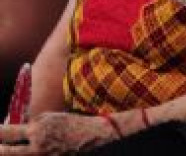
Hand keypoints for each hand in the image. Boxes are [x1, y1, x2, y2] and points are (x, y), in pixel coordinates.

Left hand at [0, 112, 116, 153]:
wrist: (92, 135)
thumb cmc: (71, 123)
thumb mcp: (49, 117)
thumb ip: (30, 125)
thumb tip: (16, 133)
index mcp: (36, 131)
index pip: (6, 134)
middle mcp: (37, 147)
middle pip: (7, 153)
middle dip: (0, 149)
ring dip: (11, 153)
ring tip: (6, 150)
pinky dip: (27, 155)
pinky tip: (25, 153)